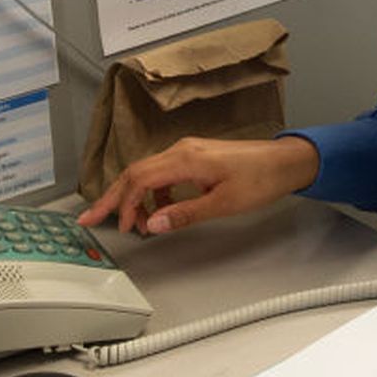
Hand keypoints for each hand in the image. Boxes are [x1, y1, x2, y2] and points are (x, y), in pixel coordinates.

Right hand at [76, 136, 319, 235]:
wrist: (284, 162)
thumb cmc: (259, 179)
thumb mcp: (222, 203)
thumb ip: (184, 214)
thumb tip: (153, 223)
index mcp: (185, 159)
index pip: (138, 179)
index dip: (122, 204)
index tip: (118, 226)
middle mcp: (182, 150)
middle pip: (135, 172)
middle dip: (113, 197)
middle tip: (93, 218)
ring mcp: (188, 151)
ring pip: (147, 173)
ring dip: (136, 198)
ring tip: (139, 224)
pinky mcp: (196, 157)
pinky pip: (163, 174)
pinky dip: (154, 193)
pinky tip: (161, 210)